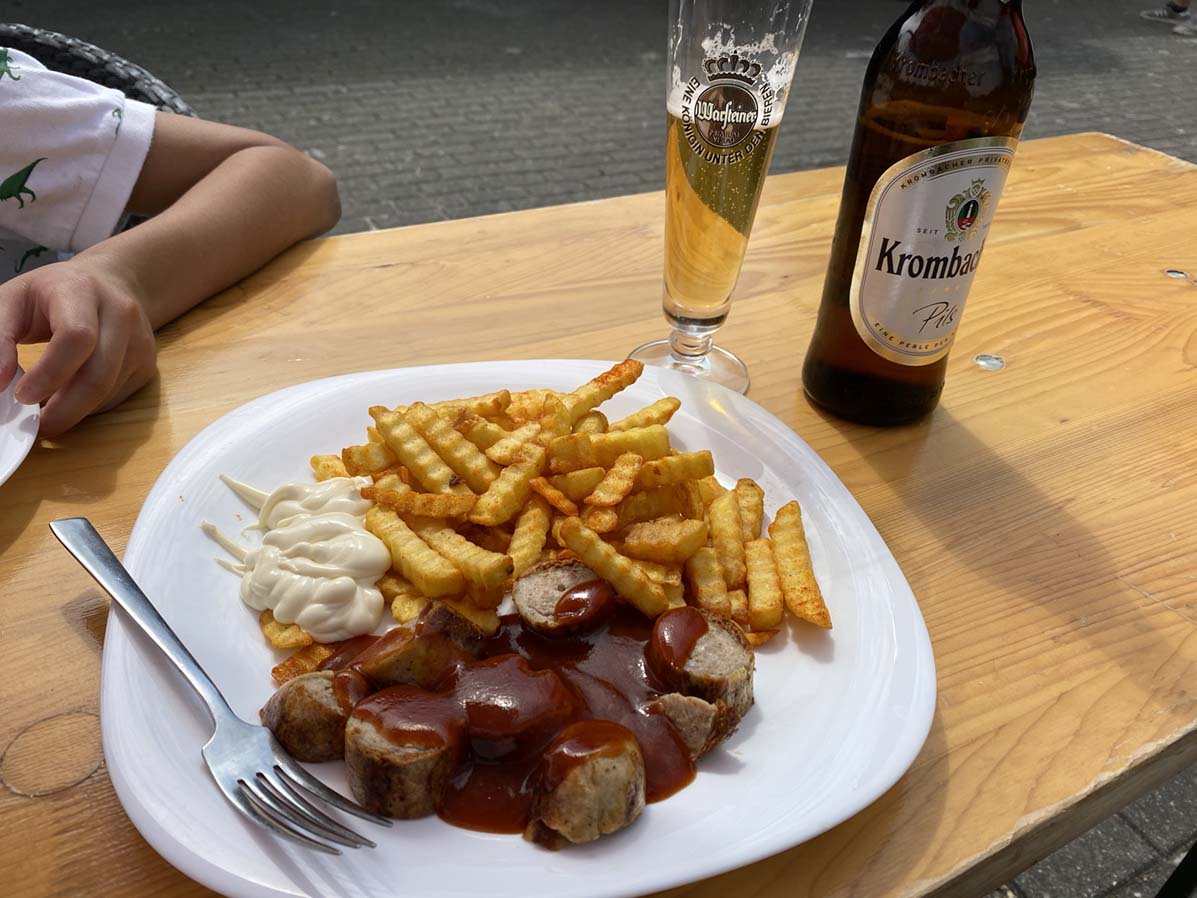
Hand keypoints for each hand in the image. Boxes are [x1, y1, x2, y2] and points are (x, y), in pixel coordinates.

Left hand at [0, 255, 157, 436]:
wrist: (110, 283)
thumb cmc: (53, 293)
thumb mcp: (14, 300)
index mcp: (83, 291)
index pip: (78, 337)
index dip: (49, 373)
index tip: (20, 395)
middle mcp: (121, 315)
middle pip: (99, 375)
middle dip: (63, 409)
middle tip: (34, 424)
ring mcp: (140, 342)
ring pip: (108, 393)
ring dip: (73, 412)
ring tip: (45, 412)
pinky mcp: (147, 365)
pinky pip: (115, 398)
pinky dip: (87, 408)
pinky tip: (68, 401)